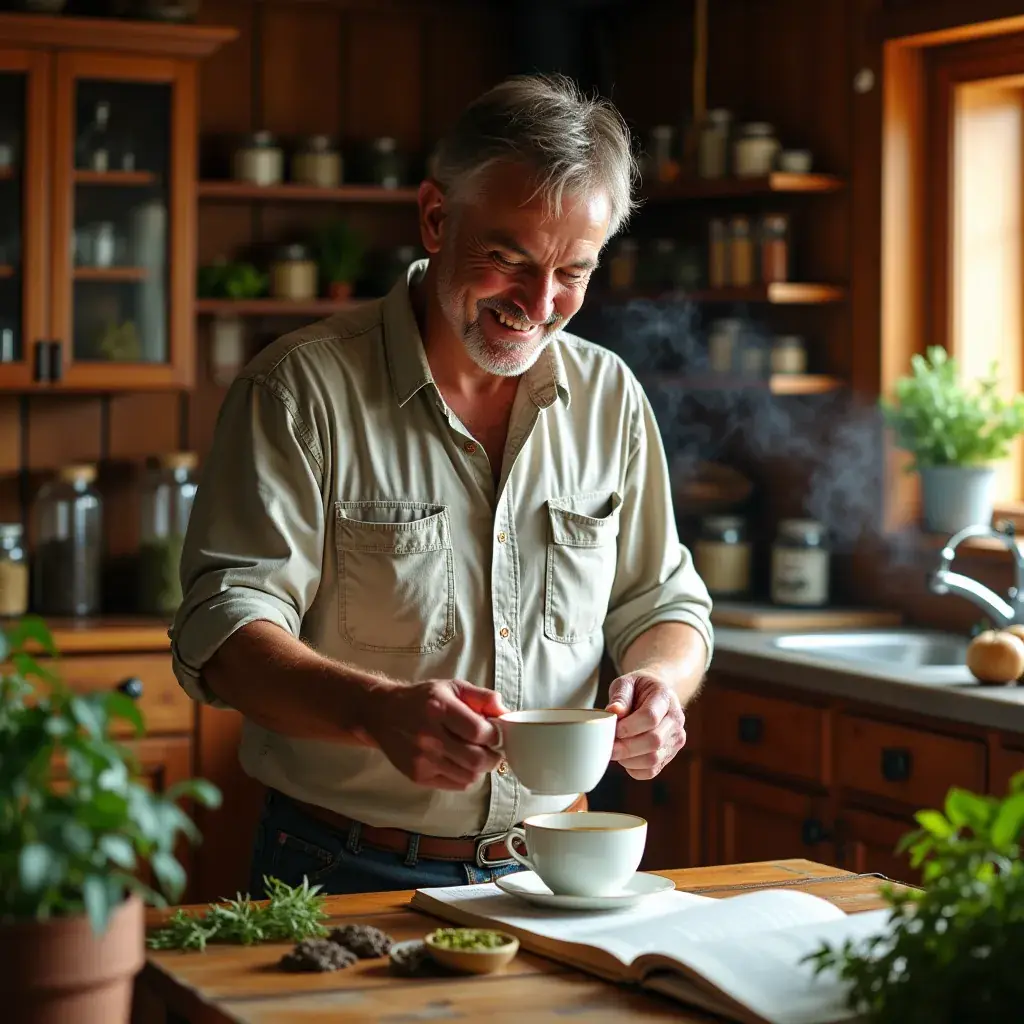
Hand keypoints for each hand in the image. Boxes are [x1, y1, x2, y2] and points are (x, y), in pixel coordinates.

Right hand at [363, 679, 506, 789]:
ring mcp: (422, 760)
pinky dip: (466, 776)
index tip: (497, 733)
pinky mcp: (418, 776)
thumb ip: (481, 697)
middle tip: (494, 749)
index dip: (495, 735)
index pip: (478, 731)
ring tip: (477, 754)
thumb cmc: (422, 699)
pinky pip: (456, 784)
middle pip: (476, 759)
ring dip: (480, 768)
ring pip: (469, 776)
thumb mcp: (452, 687)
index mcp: (439, 708)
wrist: (382, 714)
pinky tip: (461, 762)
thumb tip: (505, 713)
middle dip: (493, 756)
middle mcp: (429, 736)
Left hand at [604, 672, 685, 779]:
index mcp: (665, 697)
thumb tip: (612, 711)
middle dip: (626, 747)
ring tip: (615, 750)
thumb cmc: (638, 688)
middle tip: (608, 745)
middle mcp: (676, 719)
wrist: (656, 694)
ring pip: (653, 759)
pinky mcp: (670, 754)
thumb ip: (620, 696)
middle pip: (654, 741)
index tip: (614, 729)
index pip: (650, 717)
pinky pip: (652, 770)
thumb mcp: (626, 683)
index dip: (629, 727)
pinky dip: (634, 769)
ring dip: (628, 760)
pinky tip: (624, 758)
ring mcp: (676, 738)